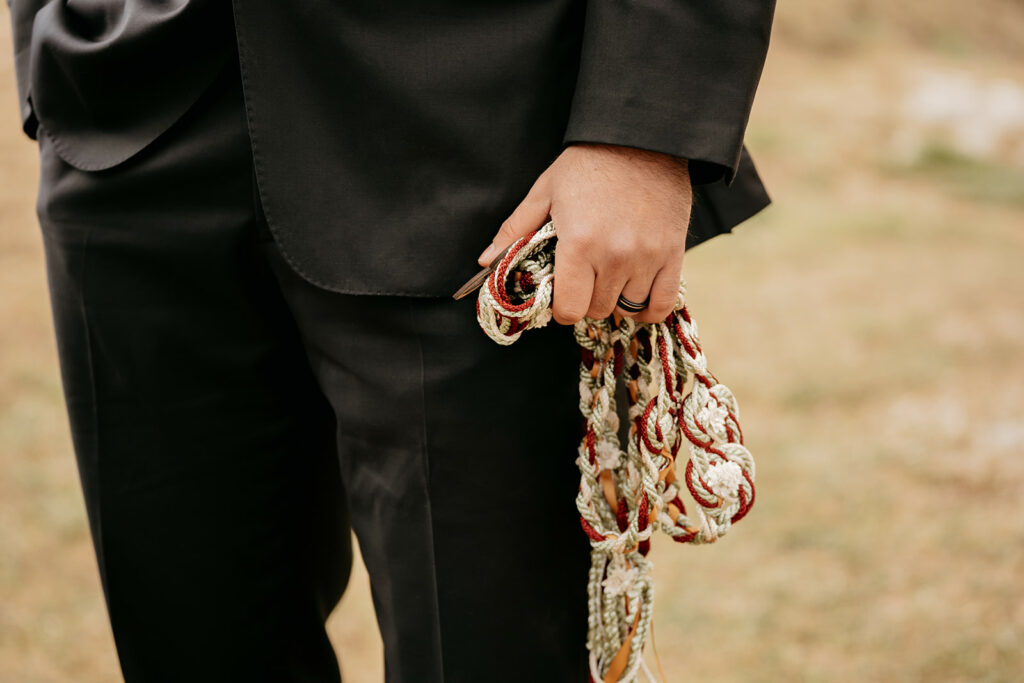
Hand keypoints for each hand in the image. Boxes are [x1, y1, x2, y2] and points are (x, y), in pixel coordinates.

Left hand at [477, 142, 690, 324]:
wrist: (642, 137)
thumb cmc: (589, 163)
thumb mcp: (545, 191)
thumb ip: (515, 230)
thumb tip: (485, 262)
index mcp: (578, 244)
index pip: (569, 309)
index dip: (561, 309)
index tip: (562, 296)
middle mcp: (614, 256)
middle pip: (598, 310)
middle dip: (587, 300)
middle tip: (585, 279)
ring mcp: (647, 257)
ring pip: (628, 308)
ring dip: (616, 299)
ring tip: (610, 278)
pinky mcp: (673, 253)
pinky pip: (662, 303)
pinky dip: (649, 308)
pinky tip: (637, 295)